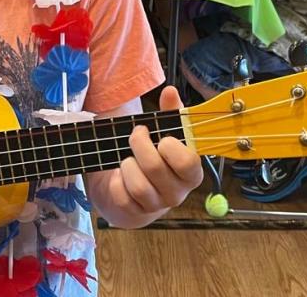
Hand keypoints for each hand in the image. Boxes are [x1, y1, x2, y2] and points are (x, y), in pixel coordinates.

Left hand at [108, 87, 202, 214]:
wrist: (131, 187)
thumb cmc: (153, 155)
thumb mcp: (164, 133)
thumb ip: (170, 113)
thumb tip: (170, 91)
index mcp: (191, 173)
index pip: (189, 163)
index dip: (171, 147)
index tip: (161, 137)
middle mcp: (177, 193)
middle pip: (155, 167)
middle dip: (139, 145)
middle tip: (137, 136)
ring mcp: (156, 206)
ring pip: (138, 184)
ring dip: (127, 164)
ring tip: (127, 159)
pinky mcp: (135, 214)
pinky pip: (122, 196)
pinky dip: (116, 182)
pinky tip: (119, 176)